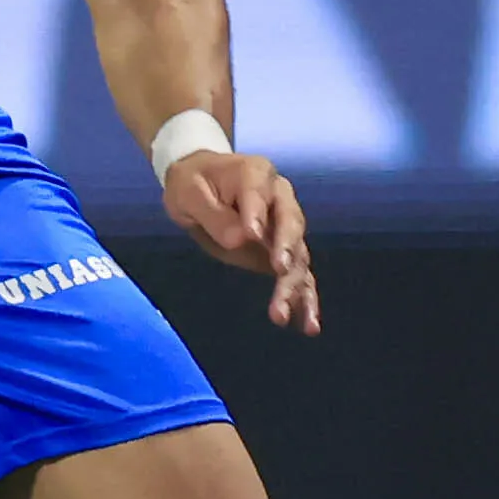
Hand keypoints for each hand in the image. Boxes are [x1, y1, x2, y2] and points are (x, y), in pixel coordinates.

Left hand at [164, 149, 319, 336]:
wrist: (201, 182)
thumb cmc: (192, 183)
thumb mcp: (189, 193)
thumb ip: (214, 214)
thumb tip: (242, 238)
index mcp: (255, 174)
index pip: (259, 194)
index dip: (257, 214)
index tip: (252, 234)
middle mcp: (280, 198)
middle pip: (291, 224)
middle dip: (287, 249)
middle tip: (280, 271)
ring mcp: (285, 226)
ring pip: (298, 255)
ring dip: (294, 285)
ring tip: (283, 314)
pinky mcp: (283, 250)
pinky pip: (299, 273)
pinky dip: (304, 297)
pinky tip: (308, 324)